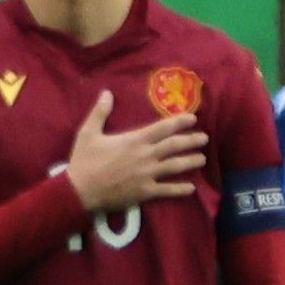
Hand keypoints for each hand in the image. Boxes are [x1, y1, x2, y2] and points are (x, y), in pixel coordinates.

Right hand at [60, 89, 204, 212]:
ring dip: (191, 162)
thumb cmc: (84, 160)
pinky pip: (168, 190)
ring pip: (176, 166)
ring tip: (202, 159)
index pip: (163, 128)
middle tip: (205, 138)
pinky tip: (192, 188)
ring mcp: (148, 175)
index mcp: (134, 140)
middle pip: (175, 146)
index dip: (180, 122)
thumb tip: (107, 93)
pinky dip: (181, 189)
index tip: (193, 118)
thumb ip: (100, 113)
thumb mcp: (88, 133)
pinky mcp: (145, 191)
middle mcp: (146, 156)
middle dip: (192, 141)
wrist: (79, 190)